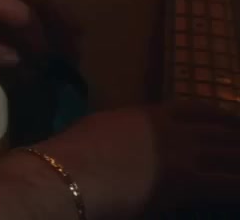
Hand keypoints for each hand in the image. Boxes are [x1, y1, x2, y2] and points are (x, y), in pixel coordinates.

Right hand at [45, 102, 239, 217]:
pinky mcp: (188, 180)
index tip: (235, 120)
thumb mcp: (100, 129)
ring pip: (231, 154)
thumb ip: (124, 130)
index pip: (196, 109)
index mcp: (150, 115)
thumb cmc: (72, 153)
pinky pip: (228, 183)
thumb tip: (127, 136)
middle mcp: (173, 130)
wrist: (70, 172)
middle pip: (221, 131)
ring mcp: (183, 153)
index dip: (221, 115)